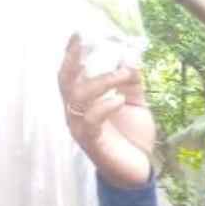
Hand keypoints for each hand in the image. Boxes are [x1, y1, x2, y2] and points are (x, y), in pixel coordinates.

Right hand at [58, 35, 155, 188]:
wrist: (139, 170)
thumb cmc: (132, 136)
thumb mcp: (135, 103)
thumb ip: (132, 82)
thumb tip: (130, 56)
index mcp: (84, 101)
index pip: (70, 74)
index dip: (71, 55)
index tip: (78, 34)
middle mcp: (76, 112)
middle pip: (65, 82)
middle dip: (74, 61)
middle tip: (87, 44)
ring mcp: (81, 128)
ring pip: (78, 97)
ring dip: (101, 81)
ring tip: (124, 74)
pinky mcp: (91, 143)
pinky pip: (91, 120)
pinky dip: (105, 106)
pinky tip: (120, 99)